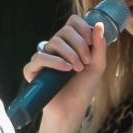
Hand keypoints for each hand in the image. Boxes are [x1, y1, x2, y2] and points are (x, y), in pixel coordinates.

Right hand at [22, 13, 110, 132]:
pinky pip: (40, 57)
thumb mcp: (97, 65)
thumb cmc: (83, 89)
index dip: (82, 27)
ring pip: (53, 42)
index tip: (91, 41)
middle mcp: (55, 48)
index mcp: (70, 44)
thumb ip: (99, 46)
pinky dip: (54, 61)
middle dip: (79, 44)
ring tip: (77, 68)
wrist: (70, 110)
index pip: (72, 22)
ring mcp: (43, 59)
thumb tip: (98, 24)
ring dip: (69, 53)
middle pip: (64, 30)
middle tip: (86, 61)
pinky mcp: (32, 71)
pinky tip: (65, 69)